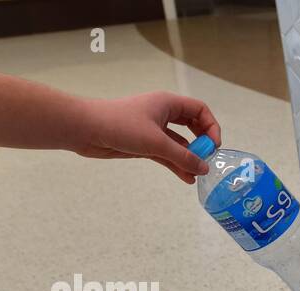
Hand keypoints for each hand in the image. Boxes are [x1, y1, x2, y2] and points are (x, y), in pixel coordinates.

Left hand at [75, 92, 220, 183]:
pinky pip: (167, 154)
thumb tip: (204, 168)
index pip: (200, 110)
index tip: (214, 146)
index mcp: (168, 104)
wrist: (86, 129)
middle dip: (202, 143)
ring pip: (179, 143)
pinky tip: (186, 178)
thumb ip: (183, 157)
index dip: (211, 126)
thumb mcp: (156, 142)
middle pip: (192, 126)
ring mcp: (153, 130)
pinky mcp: (144, 144)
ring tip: (198, 174)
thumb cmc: (121, 126)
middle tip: (207, 159)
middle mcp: (163, 114)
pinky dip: (176, 164)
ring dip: (189, 158)